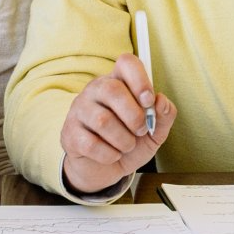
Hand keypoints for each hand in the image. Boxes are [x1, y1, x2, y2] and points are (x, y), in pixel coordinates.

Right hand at [60, 54, 176, 194]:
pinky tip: (112, 155)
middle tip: (141, 130)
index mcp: (118, 82)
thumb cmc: (129, 143)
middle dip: (134, 115)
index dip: (140, 79)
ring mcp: (79, 111)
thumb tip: (162, 101)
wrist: (105, 170)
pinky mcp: (69, 133)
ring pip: (102, 120)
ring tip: (127, 146)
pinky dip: (109, 154)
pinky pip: (91, 143)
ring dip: (123, 140)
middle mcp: (95, 90)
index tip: (148, 101)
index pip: (126, 63)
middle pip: (112, 90)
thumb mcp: (154, 131)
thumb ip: (164, 116)